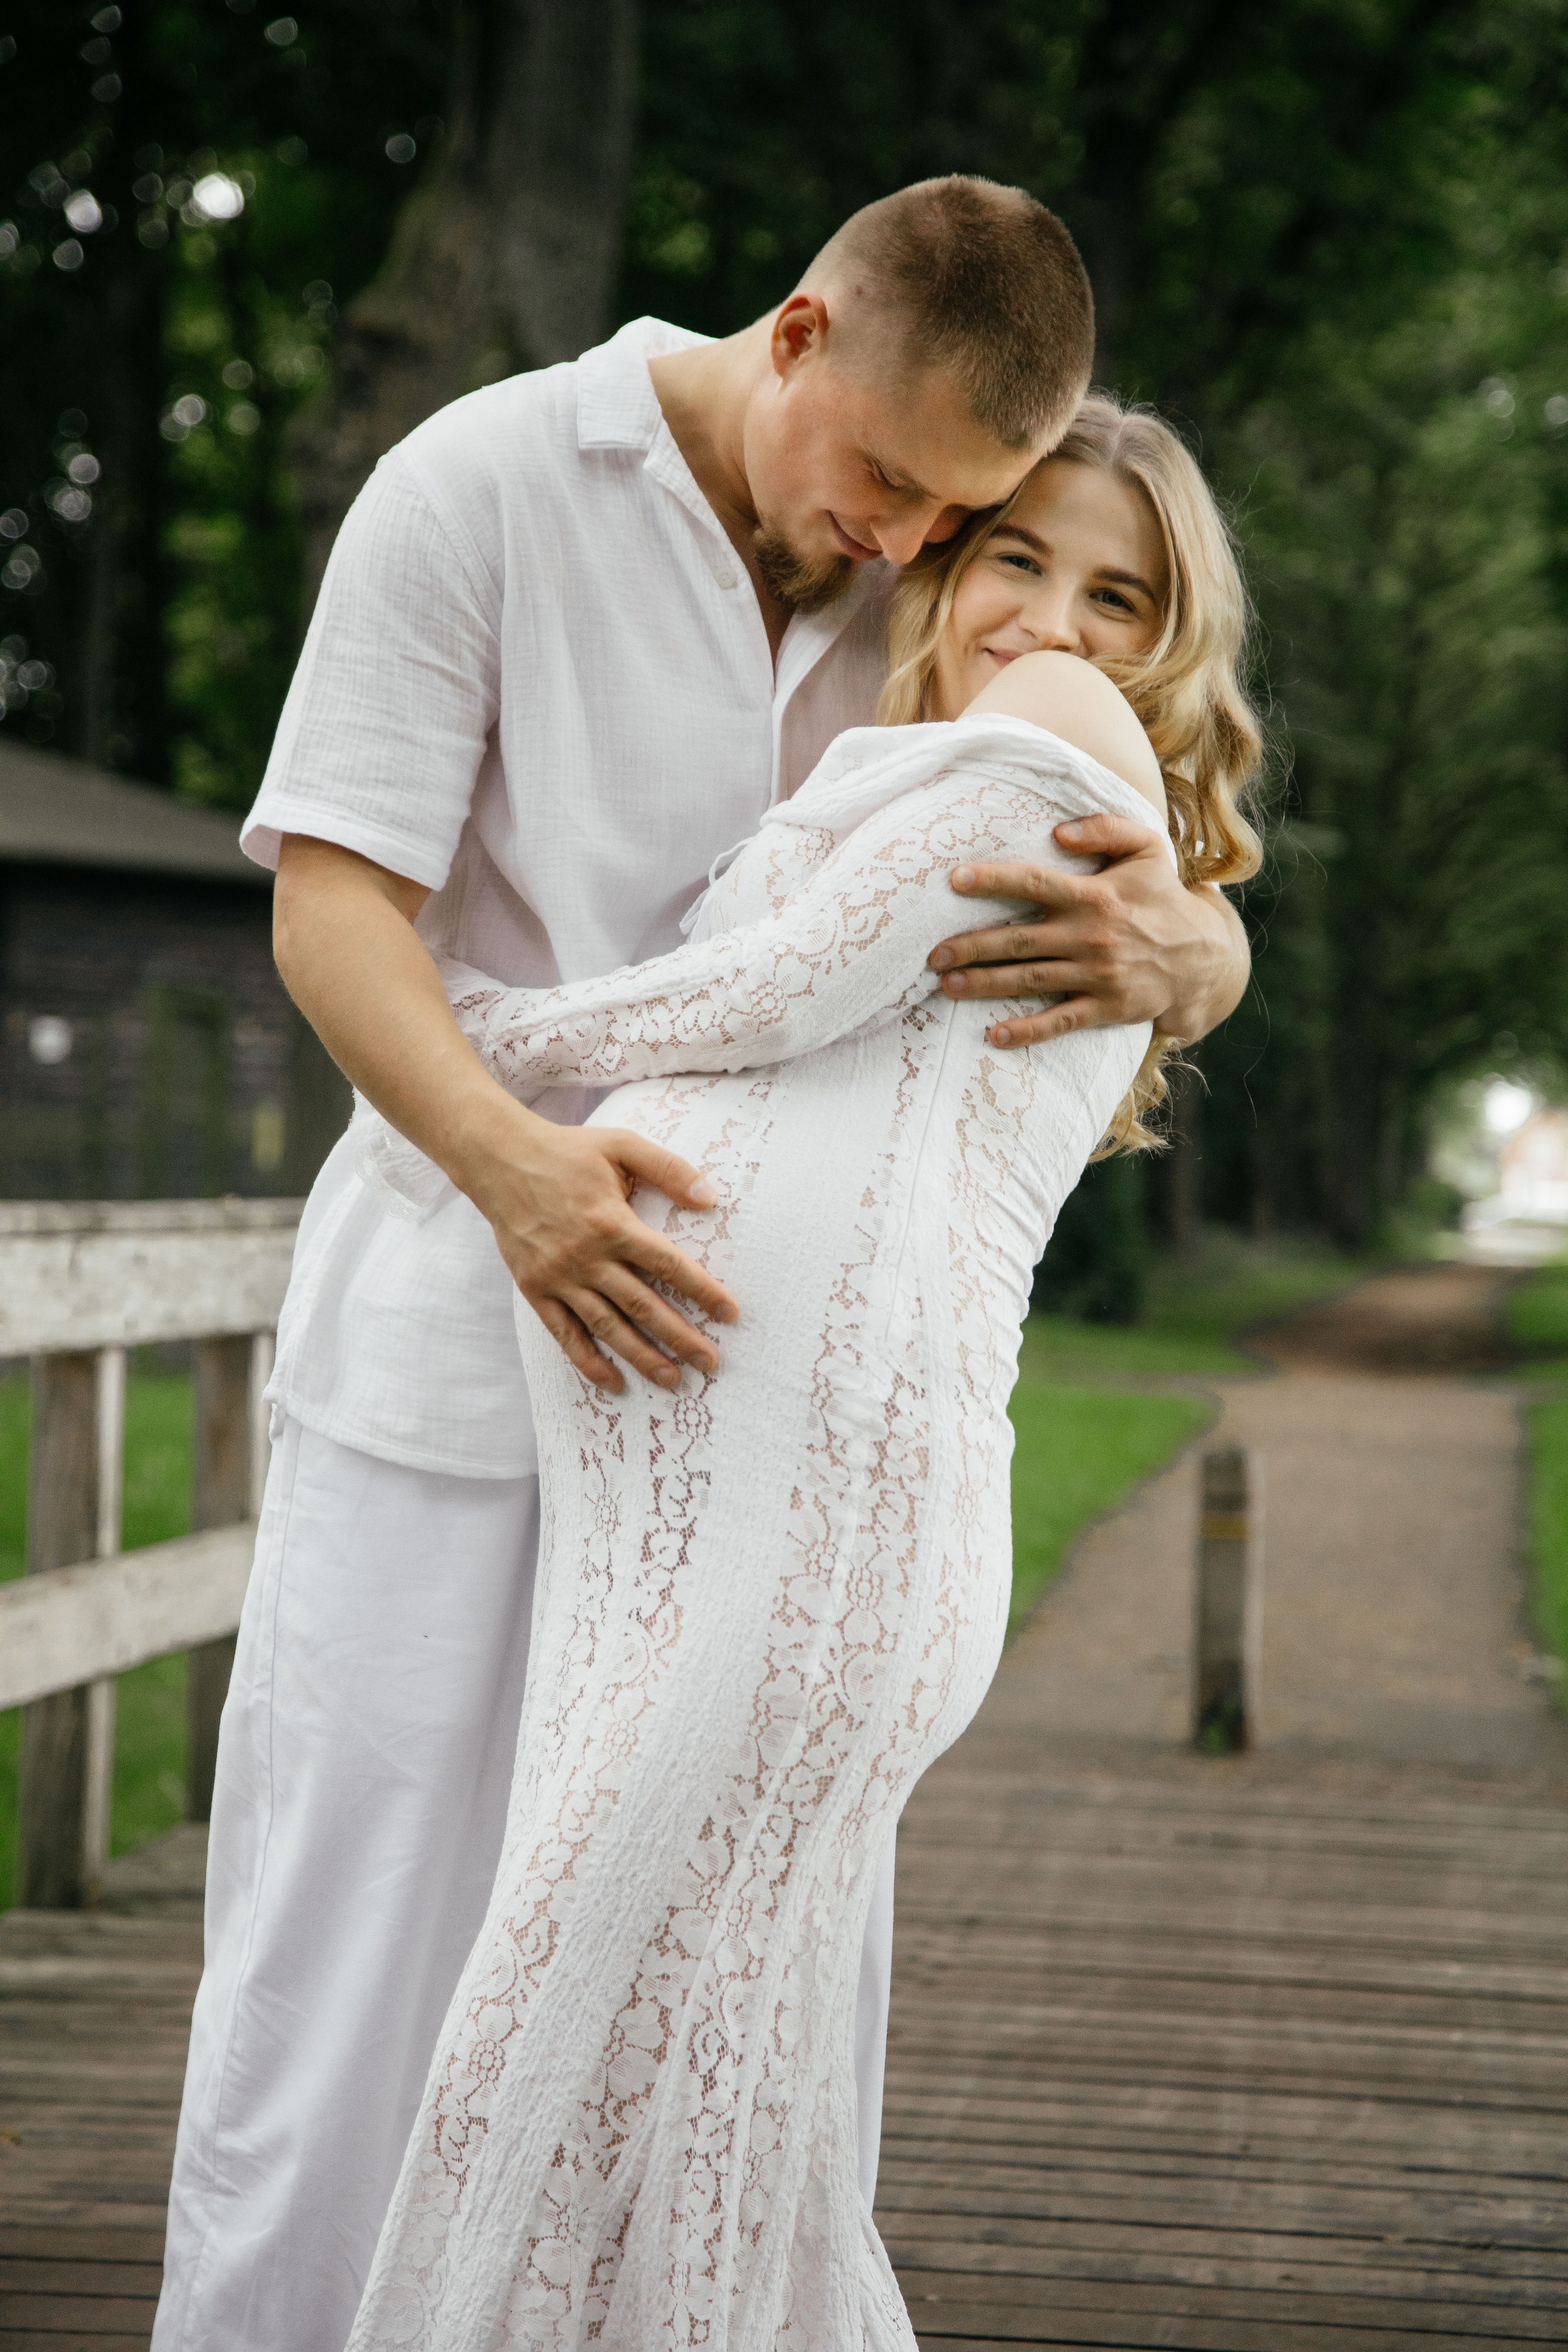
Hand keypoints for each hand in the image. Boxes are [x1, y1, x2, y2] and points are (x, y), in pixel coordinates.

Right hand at [462, 1105, 738, 1394]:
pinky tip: (613, 1381)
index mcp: (612, 1223)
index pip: (668, 1265)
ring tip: (673, 1380)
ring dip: (642, 1357)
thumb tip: (711, 1200)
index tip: (730, 1314)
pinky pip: (565, 1333)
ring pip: (607, 1326)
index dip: (703, 1291)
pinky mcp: (535, 1289)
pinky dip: (588, 1361)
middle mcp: (587, 1256)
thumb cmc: (566, 1152)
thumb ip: (668, 1169)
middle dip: (680, 1337)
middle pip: (642, 1305)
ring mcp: (559, 1277)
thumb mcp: (621, 1145)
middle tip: (710, 1362)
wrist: (499, 1160)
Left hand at [927, 812, 1247, 1047]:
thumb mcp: (1147, 849)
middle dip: (971, 947)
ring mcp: (1097, 975)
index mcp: (1094, 895)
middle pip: (1019, 941)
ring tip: (947, 986)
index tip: (955, 880)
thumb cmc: (1163, 897)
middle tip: (933, 954)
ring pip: (1030, 980)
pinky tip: (994, 1035)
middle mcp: (1091, 936)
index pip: (1034, 883)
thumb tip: (1059, 830)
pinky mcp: (1106, 1008)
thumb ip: (1105, 828)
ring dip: (985, 985)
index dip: (993, 880)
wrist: (1203, 956)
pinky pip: (1060, 1022)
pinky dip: (1027, 1032)